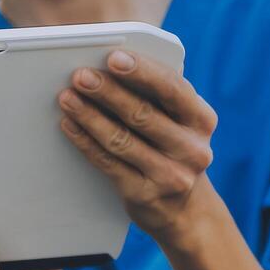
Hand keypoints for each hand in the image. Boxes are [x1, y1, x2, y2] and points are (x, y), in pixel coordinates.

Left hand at [57, 50, 218, 247]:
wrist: (186, 212)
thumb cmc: (174, 151)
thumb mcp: (182, 125)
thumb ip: (160, 99)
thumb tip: (111, 68)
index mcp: (202, 120)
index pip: (172, 89)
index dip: (142, 71)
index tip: (114, 57)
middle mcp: (191, 148)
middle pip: (142, 114)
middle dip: (108, 92)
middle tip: (80, 75)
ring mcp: (169, 174)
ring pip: (121, 139)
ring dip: (89, 116)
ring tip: (67, 97)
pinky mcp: (143, 194)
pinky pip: (108, 163)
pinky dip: (85, 141)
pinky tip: (69, 124)